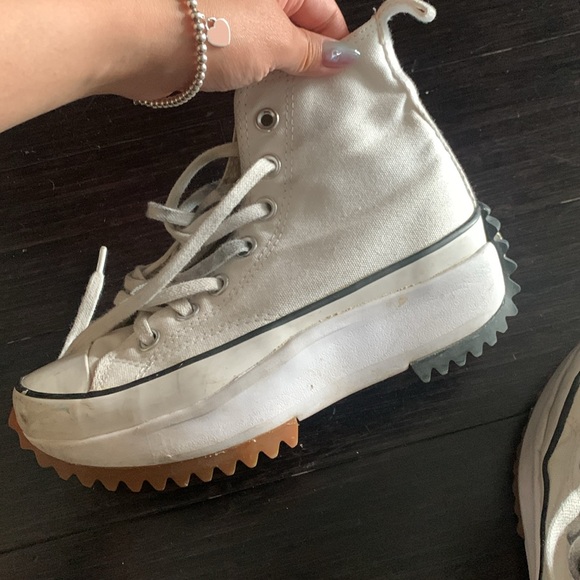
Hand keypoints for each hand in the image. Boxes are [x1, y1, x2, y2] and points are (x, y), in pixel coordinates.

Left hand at [200, 0, 352, 90]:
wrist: (145, 44)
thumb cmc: (205, 27)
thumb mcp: (276, 41)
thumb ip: (311, 52)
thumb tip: (340, 56)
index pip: (326, 12)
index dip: (337, 44)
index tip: (345, 75)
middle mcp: (260, 0)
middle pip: (300, 31)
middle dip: (310, 63)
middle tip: (319, 93)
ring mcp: (238, 20)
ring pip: (275, 50)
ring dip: (283, 75)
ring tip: (288, 95)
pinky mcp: (219, 45)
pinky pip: (251, 63)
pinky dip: (259, 80)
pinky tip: (263, 94)